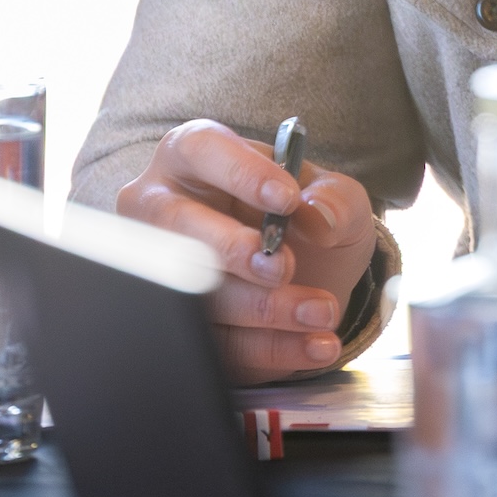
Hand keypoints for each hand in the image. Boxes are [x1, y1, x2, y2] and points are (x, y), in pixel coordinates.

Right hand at [112, 120, 381, 380]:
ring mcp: (160, 271)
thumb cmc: (305, 218)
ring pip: (196, 292)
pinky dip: (272, 347)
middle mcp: (163, 207)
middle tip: (284, 266)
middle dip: (233, 249)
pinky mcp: (180, 326)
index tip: (286, 198)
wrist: (310, 275)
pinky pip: (217, 343)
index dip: (241, 173)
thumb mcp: (336, 198)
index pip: (203, 150)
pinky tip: (315, 343)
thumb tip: (317, 215)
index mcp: (195, 156)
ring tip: (321, 310)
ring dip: (263, 306)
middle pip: (177, 225)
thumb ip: (336, 199)